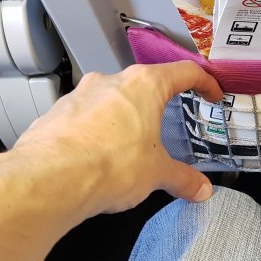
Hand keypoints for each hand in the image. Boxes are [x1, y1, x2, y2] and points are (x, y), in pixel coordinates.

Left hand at [11, 61, 222, 212]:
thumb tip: (199, 188)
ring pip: (110, 101)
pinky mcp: (56, 114)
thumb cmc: (107, 164)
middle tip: (166, 125)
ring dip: (123, 119)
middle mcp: (109, 82)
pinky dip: (95, 133)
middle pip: (143, 85)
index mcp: (143, 86)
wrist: (49, 180)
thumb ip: (182, 179)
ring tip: (129, 149)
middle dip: (156, 105)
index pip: (184, 72)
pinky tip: (98, 158)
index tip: (210, 93)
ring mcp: (79, 95)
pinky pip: (83, 118)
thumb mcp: (156, 174)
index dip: (204, 82)